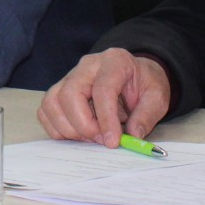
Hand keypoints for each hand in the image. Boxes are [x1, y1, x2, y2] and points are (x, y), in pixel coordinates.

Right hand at [37, 49, 171, 146]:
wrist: (135, 75)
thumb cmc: (144, 84)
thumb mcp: (157, 97)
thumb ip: (147, 115)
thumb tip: (132, 136)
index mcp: (114, 61)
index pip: (103, 89)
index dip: (105, 119)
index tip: (113, 142)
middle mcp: (87, 65)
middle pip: (70, 94)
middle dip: (83, 125)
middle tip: (101, 140)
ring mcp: (69, 76)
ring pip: (52, 102)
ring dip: (68, 128)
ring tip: (90, 138)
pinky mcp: (60, 90)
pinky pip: (46, 110)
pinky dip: (57, 128)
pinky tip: (77, 135)